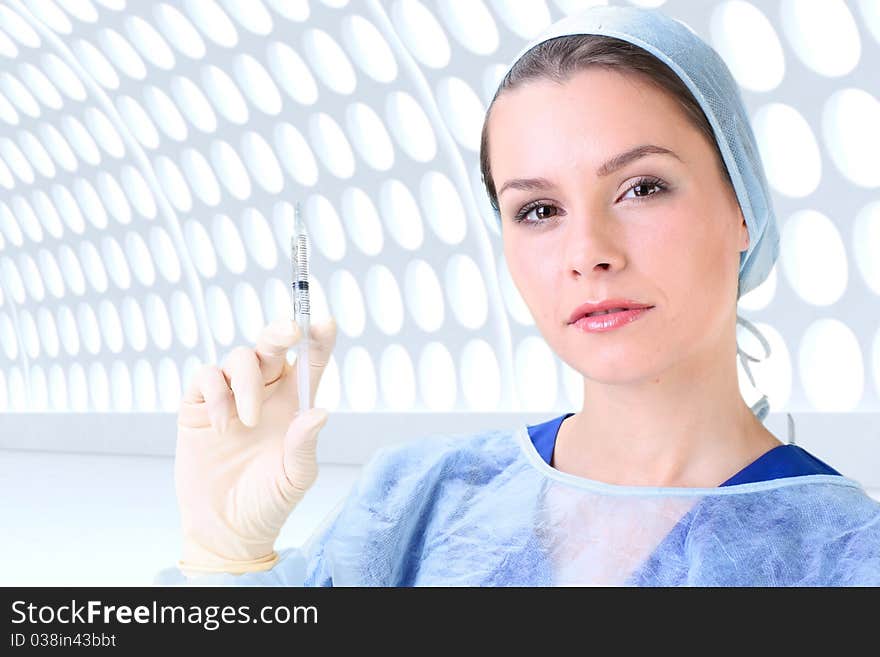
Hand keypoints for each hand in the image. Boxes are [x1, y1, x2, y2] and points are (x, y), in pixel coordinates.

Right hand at [174, 316, 336, 575]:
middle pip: (272, 345)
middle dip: (281, 331)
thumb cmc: (268, 501)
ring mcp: (231, 396)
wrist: (225, 528)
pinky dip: (216, 393)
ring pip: (240, 357)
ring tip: (247, 422)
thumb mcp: (294, 478)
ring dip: (247, 382)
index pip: (310, 361)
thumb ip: (304, 445)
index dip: (318, 339)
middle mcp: (266, 392)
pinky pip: (206, 377)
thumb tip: (319, 412)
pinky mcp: (199, 406)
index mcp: (295, 402)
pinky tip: (221, 426)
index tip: (326, 323)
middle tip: (290, 331)